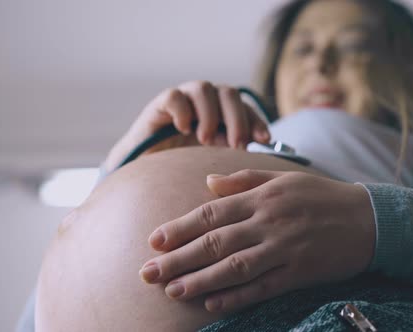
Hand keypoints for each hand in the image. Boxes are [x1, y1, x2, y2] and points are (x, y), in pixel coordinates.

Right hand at [104, 81, 269, 171]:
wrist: (147, 167)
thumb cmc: (184, 163)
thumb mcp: (213, 158)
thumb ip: (231, 150)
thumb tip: (257, 153)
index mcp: (222, 112)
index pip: (245, 108)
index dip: (256, 121)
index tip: (265, 140)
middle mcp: (206, 101)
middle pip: (229, 93)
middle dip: (236, 119)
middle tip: (236, 145)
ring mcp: (183, 99)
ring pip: (204, 89)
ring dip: (210, 116)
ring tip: (206, 141)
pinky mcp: (160, 104)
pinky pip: (174, 96)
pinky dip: (182, 112)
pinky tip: (184, 130)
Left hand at [139, 170, 375, 311]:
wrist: (369, 218)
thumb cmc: (321, 195)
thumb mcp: (283, 178)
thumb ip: (243, 180)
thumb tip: (206, 183)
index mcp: (263, 197)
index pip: (212, 212)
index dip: (180, 228)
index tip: (154, 241)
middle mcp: (269, 222)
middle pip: (215, 242)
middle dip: (178, 259)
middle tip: (147, 273)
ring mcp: (284, 249)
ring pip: (234, 268)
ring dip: (200, 281)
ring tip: (172, 292)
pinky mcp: (299, 272)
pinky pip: (263, 288)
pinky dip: (237, 297)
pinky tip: (212, 305)